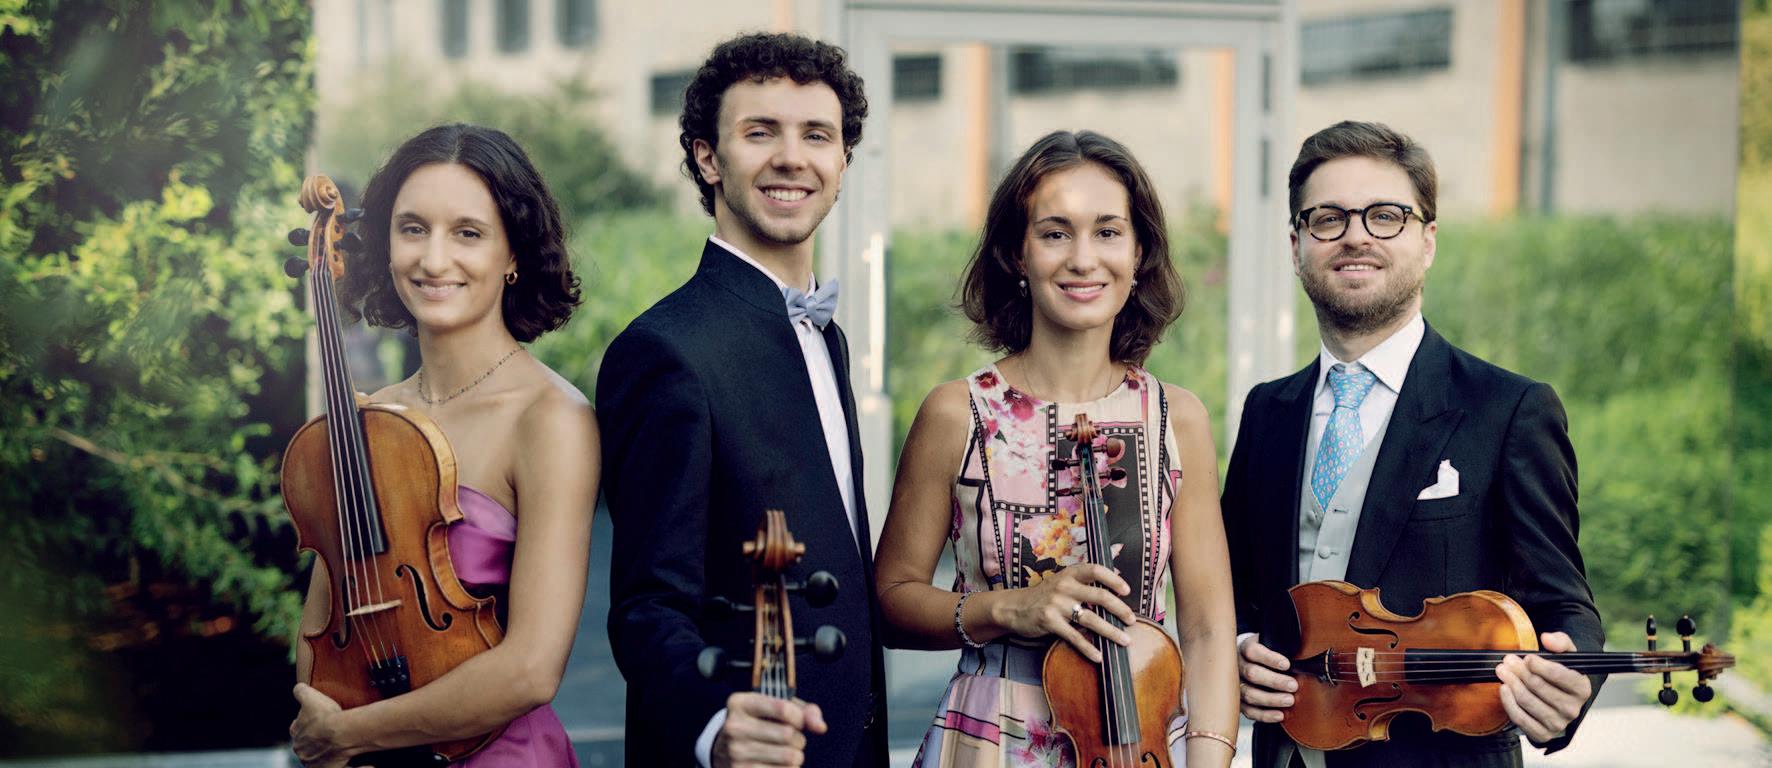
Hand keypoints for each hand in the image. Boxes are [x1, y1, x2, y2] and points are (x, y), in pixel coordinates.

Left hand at [290, 683, 352, 767]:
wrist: (339, 733)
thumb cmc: (325, 716)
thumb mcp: (310, 697)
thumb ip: (301, 692)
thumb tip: (298, 688)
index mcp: (297, 733)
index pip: (298, 728)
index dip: (307, 723)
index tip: (317, 720)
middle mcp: (302, 750)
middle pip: (309, 744)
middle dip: (317, 740)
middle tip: (332, 733)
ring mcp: (315, 762)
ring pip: (322, 757)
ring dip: (331, 753)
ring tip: (345, 747)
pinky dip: (356, 767)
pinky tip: (368, 764)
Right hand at [712, 692, 827, 767]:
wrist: (725, 753)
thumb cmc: (759, 725)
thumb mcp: (775, 709)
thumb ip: (803, 711)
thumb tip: (820, 727)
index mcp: (740, 703)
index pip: (784, 709)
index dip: (799, 717)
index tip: (797, 721)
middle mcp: (734, 727)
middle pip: (789, 735)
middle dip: (798, 738)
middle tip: (791, 740)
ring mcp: (735, 753)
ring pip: (790, 756)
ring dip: (796, 756)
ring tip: (786, 753)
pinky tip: (778, 765)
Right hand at [997, 563, 1134, 662]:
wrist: (1014, 607)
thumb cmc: (1045, 594)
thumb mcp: (1063, 579)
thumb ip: (1087, 576)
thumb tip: (1116, 562)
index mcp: (1070, 574)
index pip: (1096, 570)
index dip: (1113, 579)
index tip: (1127, 590)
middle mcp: (1064, 586)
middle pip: (1099, 596)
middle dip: (1120, 609)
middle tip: (1132, 620)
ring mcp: (1056, 604)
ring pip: (1091, 619)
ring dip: (1111, 631)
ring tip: (1125, 640)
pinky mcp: (1050, 622)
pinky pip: (1074, 637)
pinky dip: (1088, 648)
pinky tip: (1099, 656)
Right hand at [1237, 634, 1295, 722]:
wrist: (1249, 661)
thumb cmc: (1265, 652)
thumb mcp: (1270, 643)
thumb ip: (1282, 647)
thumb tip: (1302, 655)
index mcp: (1244, 648)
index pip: (1253, 651)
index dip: (1270, 658)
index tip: (1287, 665)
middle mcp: (1237, 666)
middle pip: (1252, 673)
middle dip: (1274, 681)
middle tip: (1293, 685)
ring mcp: (1236, 685)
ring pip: (1249, 693)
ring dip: (1271, 699)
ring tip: (1290, 700)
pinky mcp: (1239, 701)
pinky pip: (1249, 711)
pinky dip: (1265, 715)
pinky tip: (1280, 715)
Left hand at [1497, 631, 1591, 742]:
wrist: (1557, 698)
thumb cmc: (1560, 672)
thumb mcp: (1566, 654)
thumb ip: (1560, 641)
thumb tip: (1547, 638)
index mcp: (1582, 689)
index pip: (1558, 674)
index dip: (1539, 664)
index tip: (1527, 657)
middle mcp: (1573, 709)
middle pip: (1538, 686)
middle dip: (1519, 671)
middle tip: (1507, 660)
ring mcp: (1558, 724)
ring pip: (1527, 700)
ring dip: (1511, 683)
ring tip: (1502, 670)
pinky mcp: (1542, 734)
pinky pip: (1520, 718)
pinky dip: (1508, 702)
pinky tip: (1503, 688)